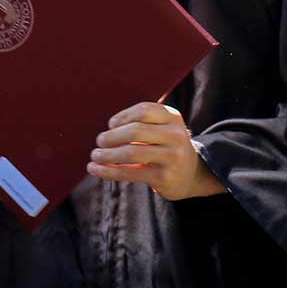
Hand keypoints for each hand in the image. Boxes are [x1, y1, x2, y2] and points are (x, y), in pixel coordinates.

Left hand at [87, 102, 224, 200]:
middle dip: (113, 136)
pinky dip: (109, 171)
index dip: (123, 116)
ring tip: (95, 156)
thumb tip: (107, 129)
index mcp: (173, 118)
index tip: (110, 124)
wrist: (191, 174)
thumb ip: (141, 123)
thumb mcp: (162, 128)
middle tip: (99, 141)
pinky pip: (131, 173)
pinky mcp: (165, 177)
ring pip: (132, 152)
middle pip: (136, 131)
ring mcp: (172, 157)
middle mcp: (175, 135)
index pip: (144, 111)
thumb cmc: (167, 146)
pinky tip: (95, 169)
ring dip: (108, 155)